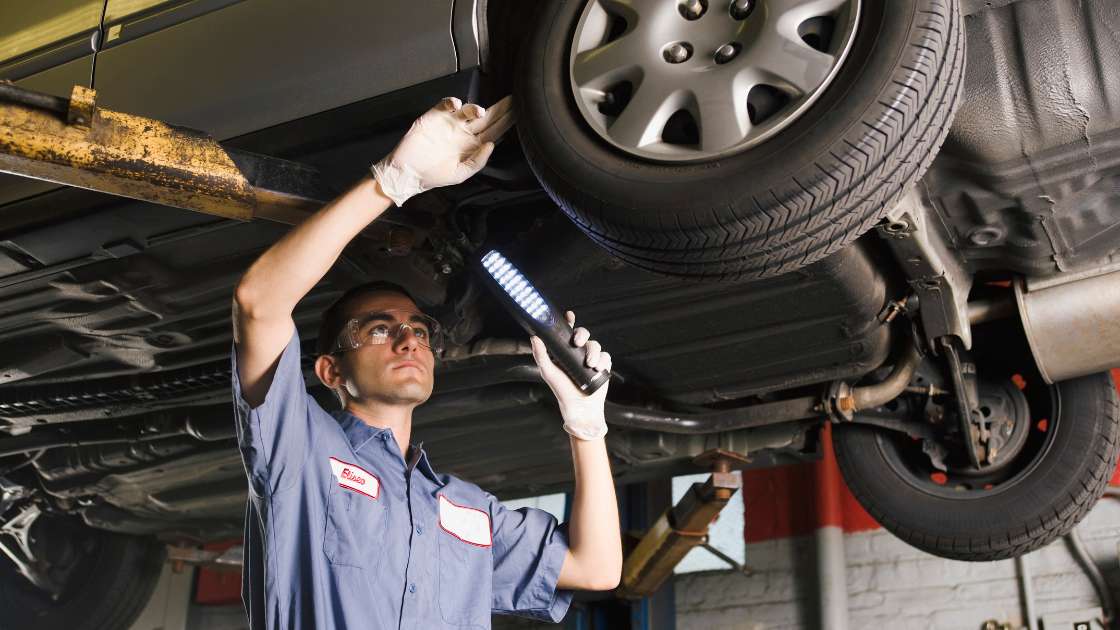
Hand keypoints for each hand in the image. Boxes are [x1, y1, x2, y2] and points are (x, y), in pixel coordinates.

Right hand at [371, 95, 514, 205]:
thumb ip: (477, 162)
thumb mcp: (460, 174)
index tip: (519, 114)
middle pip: (487, 117)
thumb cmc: (433, 175)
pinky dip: (452, 102)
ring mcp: (450, 123)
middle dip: (500, 109)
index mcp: (473, 145)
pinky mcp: (435, 116)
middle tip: (513, 100)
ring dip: (475, 108)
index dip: (506, 123)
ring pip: (468, 110)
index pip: (494, 131)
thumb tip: (492, 145)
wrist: (407, 172)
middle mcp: (464, 132)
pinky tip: (457, 105)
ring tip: (480, 112)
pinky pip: (446, 104)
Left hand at [530, 311, 611, 440]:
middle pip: (583, 334)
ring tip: (590, 364)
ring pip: (595, 345)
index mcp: (564, 352)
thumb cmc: (562, 391)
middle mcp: (577, 353)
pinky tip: (598, 368)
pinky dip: (602, 360)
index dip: (569, 322)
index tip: (569, 315)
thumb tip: (534, 338)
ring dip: (593, 352)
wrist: (581, 408)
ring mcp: (590, 359)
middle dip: (582, 334)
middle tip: (578, 342)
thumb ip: (541, 355)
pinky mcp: (602, 366)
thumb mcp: (548, 372)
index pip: (566, 333)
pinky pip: (605, 356)